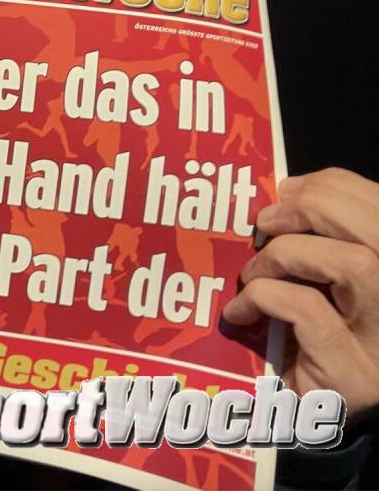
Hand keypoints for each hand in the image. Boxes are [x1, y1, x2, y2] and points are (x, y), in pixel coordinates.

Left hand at [222, 168, 378, 418]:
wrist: (311, 418)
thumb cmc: (308, 334)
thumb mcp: (317, 276)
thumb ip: (319, 233)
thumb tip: (289, 189)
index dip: (336, 187)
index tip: (288, 190)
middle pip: (378, 232)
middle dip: (316, 208)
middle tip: (266, 222)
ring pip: (355, 266)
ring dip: (289, 254)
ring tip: (254, 270)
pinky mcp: (357, 378)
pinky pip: (309, 312)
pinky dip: (264, 297)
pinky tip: (240, 312)